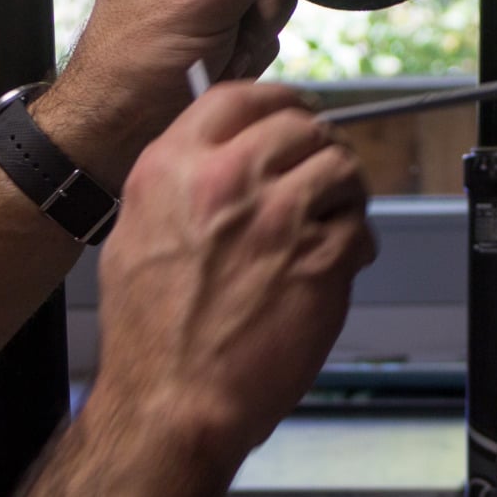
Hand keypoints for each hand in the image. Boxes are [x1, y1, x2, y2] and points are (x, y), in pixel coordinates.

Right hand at [91, 82, 374, 469]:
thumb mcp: (135, 235)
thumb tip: (213, 158)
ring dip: (344, 192)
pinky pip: (360, 227)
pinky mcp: (320, 259)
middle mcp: (227, 180)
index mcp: (174, 168)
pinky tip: (337, 265)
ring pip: (340, 168)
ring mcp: (279, 218)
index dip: (277, 101)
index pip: (240, 96)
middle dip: (318, 147)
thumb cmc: (150, 336)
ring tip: (331, 221)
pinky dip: (357, 243)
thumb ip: (178, 185)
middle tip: (321, 173)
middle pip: (300, 125)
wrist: (173, 400)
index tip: (293, 113)